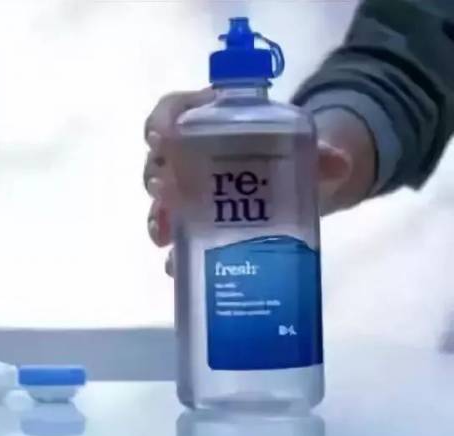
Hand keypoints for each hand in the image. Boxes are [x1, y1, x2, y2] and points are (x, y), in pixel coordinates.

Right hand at [143, 89, 375, 275]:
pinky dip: (175, 250)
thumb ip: (320, 153)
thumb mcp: (308, 149)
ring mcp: (190, 191)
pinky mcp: (198, 224)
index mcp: (212, 121)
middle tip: (163, 189)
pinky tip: (177, 264)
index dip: (163, 119)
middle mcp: (191, 154)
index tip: (162, 135)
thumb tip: (340, 163)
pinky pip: (179, 235)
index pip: (176, 109)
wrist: (302, 184)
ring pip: (162, 198)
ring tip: (164, 232)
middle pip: (161, 157)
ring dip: (158, 214)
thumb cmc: (293, 154)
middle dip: (156, 173)